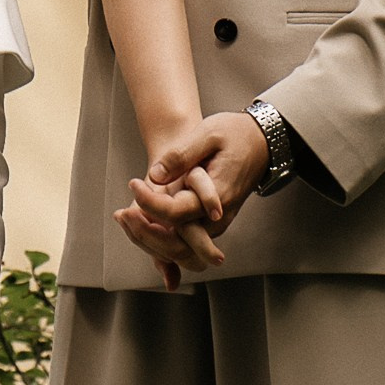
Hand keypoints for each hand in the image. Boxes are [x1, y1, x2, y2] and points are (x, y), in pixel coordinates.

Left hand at [113, 111, 269, 285]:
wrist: (263, 143)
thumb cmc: (236, 135)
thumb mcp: (209, 134)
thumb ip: (182, 155)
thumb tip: (155, 176)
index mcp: (219, 195)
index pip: (177, 213)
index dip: (150, 202)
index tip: (132, 182)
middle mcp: (218, 218)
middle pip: (177, 244)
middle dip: (145, 233)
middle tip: (122, 213)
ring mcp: (215, 225)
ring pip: (180, 251)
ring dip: (149, 240)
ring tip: (124, 218)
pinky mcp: (210, 224)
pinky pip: (184, 244)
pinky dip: (160, 242)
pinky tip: (139, 226)